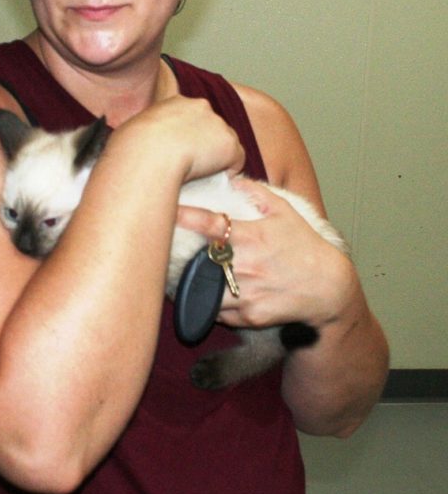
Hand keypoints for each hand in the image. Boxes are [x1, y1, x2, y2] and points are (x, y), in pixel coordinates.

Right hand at [114, 96, 245, 182]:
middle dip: (205, 143)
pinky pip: (236, 162)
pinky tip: (209, 179)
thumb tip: (138, 144)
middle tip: (189, 164)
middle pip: (211, 127)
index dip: (187, 135)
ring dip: (215, 157)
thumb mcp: (133, 131)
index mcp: (176, 102)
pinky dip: (227, 172)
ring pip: (224, 143)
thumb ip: (146, 133)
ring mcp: (218, 125)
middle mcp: (201, 107)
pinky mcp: (230, 145)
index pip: (191, 116)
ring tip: (196, 173)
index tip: (179, 150)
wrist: (149, 154)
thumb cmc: (132, 146)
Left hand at [176, 179, 352, 329]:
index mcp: (250, 237)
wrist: (329, 289)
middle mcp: (244, 265)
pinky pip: (217, 311)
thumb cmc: (305, 247)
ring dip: (190, 283)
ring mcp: (245, 293)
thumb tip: (232, 177)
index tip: (167, 209)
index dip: (185, 216)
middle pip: (196, 260)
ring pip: (201, 290)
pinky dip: (208, 304)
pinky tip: (206, 295)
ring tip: (178, 276)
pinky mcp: (248, 316)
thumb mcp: (285, 212)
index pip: (209, 223)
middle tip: (163, 249)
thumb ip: (256, 193)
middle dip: (179, 256)